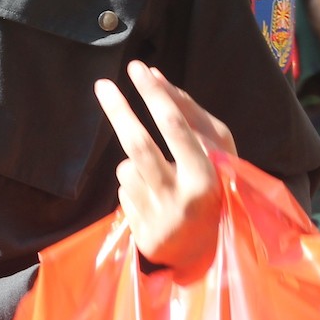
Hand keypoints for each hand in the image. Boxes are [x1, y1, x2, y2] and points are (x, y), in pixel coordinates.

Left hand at [95, 61, 234, 280]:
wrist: (209, 251)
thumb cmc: (215, 188)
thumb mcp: (217, 151)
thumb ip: (188, 114)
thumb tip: (154, 76)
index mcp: (205, 176)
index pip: (174, 127)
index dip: (154, 94)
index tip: (138, 68)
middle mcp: (179, 199)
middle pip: (138, 145)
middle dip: (119, 111)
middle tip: (102, 85)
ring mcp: (156, 218)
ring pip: (127, 167)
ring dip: (135, 163)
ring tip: (162, 178)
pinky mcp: (139, 231)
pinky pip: (124, 189)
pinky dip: (134, 184)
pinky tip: (155, 199)